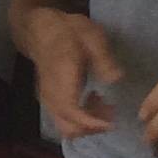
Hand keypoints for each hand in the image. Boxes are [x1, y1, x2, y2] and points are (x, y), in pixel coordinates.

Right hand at [20, 7, 121, 137]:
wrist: (41, 29)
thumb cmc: (67, 31)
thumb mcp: (92, 37)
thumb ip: (104, 59)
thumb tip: (116, 78)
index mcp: (62, 79)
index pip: (72, 112)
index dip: (92, 123)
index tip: (112, 122)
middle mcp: (52, 94)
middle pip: (68, 127)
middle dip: (92, 128)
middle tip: (111, 113)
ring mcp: (48, 99)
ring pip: (65, 127)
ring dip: (87, 124)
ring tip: (104, 106)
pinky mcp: (50, 100)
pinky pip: (63, 119)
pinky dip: (80, 119)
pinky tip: (92, 100)